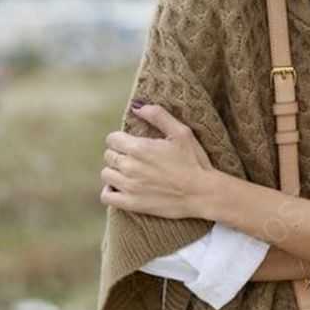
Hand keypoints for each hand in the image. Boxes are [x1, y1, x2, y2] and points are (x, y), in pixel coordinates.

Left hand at [99, 102, 216, 218]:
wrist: (202, 193)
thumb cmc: (194, 161)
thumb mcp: (181, 132)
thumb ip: (158, 116)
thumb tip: (137, 106)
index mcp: (139, 148)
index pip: (112, 139)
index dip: (121, 139)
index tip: (132, 143)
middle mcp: (130, 167)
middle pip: (109, 156)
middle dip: (119, 154)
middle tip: (135, 158)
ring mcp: (129, 187)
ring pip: (106, 174)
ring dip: (115, 171)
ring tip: (129, 172)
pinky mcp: (132, 203)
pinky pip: (106, 196)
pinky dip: (109, 191)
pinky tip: (120, 187)